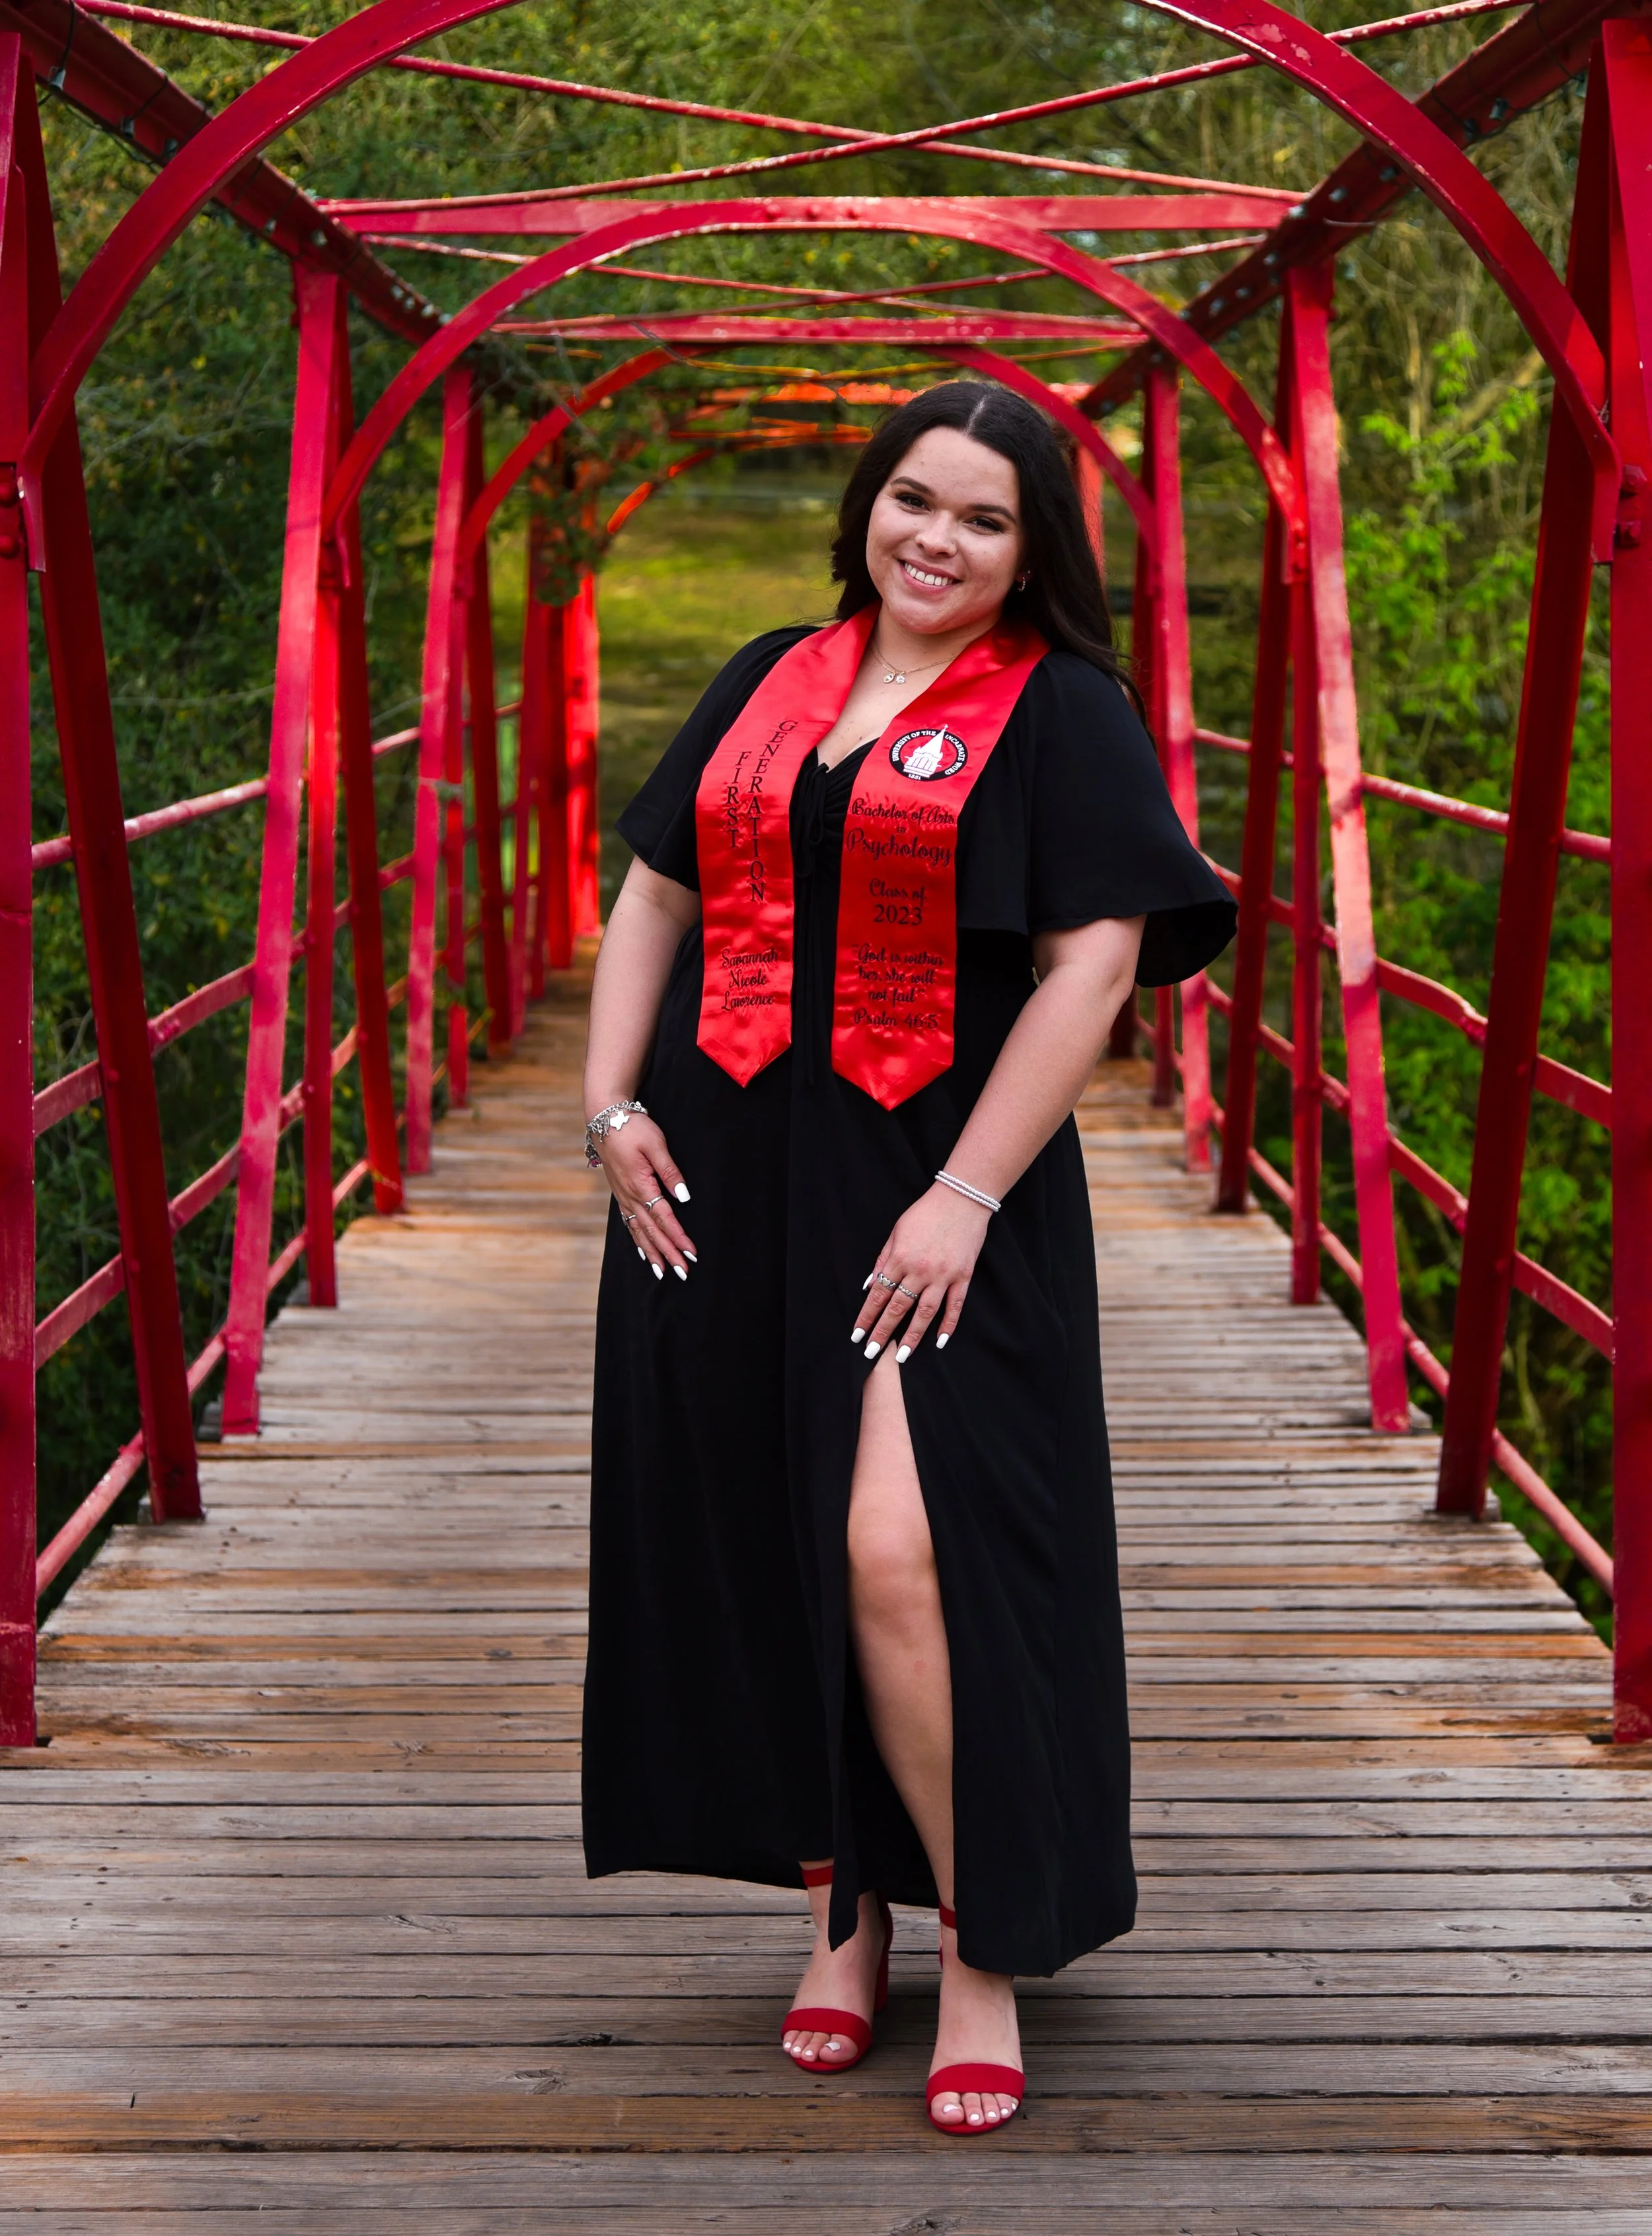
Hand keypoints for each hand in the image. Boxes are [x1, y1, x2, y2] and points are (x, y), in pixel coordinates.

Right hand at [597, 1113, 696, 1279]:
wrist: (605, 1118)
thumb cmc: (633, 1128)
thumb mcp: (656, 1144)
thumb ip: (670, 1171)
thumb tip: (683, 1197)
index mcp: (641, 1185)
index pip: (664, 1218)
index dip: (678, 1237)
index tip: (691, 1253)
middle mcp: (630, 1196)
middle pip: (652, 1231)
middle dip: (668, 1253)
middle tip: (683, 1272)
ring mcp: (623, 1196)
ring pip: (638, 1231)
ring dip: (652, 1252)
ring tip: (663, 1271)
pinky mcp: (620, 1193)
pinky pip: (628, 1223)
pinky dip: (637, 1240)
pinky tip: (643, 1252)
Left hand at [852, 1183, 991, 1359]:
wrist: (961, 1199)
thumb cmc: (925, 1213)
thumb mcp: (896, 1232)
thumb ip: (882, 1260)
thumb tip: (869, 1285)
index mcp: (900, 1258)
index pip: (878, 1295)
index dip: (866, 1317)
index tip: (857, 1335)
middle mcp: (919, 1270)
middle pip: (898, 1308)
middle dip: (883, 1332)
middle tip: (872, 1353)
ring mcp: (943, 1276)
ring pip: (925, 1313)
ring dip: (913, 1336)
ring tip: (902, 1355)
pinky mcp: (963, 1277)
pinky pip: (954, 1306)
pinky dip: (948, 1325)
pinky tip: (940, 1341)